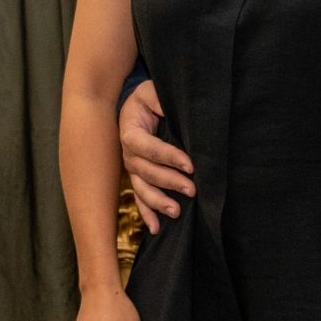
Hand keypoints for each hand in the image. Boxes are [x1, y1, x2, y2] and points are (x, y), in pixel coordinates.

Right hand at [119, 80, 195, 234]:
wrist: (135, 106)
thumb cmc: (147, 98)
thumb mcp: (152, 92)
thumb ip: (159, 100)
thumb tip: (168, 111)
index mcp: (130, 132)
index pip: (147, 147)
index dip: (168, 157)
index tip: (190, 165)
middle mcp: (128, 154)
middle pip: (146, 172)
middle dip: (169, 182)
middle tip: (192, 189)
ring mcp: (132, 168)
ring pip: (142, 189)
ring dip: (158, 202)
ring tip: (177, 211)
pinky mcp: (138, 177)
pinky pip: (140, 198)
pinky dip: (147, 214)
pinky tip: (156, 229)